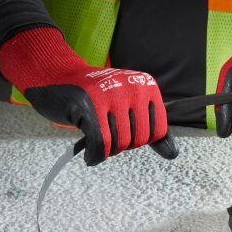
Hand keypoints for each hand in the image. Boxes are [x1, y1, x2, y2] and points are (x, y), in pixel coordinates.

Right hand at [0, 27, 176, 164]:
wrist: (57, 76)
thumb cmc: (96, 96)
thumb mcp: (129, 107)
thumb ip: (153, 131)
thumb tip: (173, 153)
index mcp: (146, 85)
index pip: (157, 131)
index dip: (140, 140)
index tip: (124, 130)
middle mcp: (131, 87)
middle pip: (138, 139)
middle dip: (122, 145)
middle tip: (107, 134)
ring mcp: (109, 95)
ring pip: (119, 143)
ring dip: (107, 150)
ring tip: (96, 136)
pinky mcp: (87, 106)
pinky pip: (101, 144)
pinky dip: (95, 156)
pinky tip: (90, 155)